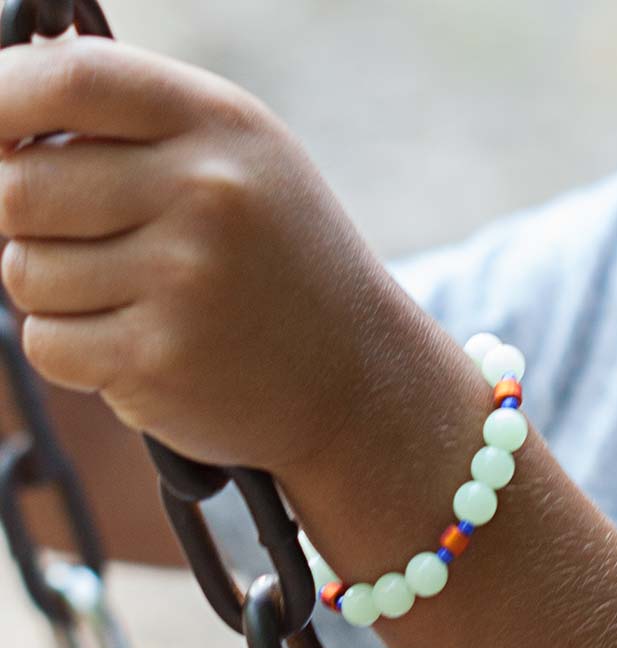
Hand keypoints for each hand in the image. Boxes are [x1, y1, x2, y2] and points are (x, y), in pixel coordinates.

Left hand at [0, 37, 397, 472]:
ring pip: (23, 273)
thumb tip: (4, 117)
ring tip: (136, 302)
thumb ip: (144, 131)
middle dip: (24, 219)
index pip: (68, 79)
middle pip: (18, 186)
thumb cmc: (289, 268)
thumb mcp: (248, 168)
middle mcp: (203, 197)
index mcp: (221, 130)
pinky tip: (142, 348)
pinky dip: (74, 350)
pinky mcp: (159, 362)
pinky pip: (46, 345)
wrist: (361, 378)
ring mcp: (182, 283)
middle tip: (81, 242)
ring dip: (54, 291)